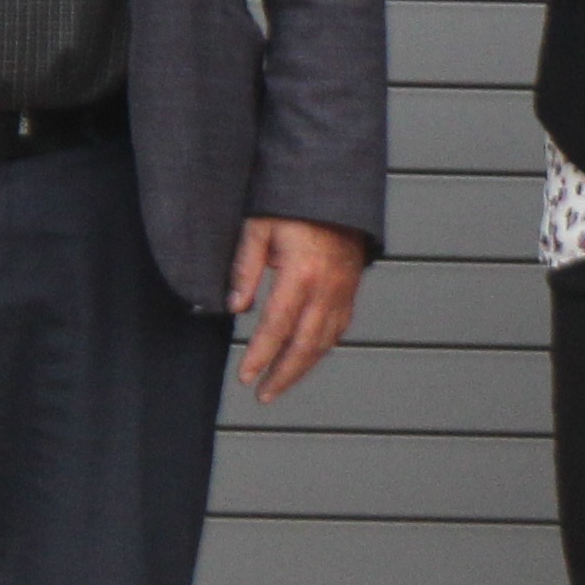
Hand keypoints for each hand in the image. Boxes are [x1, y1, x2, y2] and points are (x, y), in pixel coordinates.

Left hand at [228, 215, 366, 402]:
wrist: (336, 191)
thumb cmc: (294, 205)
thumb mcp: (258, 227)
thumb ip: (245, 268)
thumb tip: (234, 307)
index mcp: (301, 273)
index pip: (277, 327)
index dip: (260, 355)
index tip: (246, 376)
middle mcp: (327, 287)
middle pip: (305, 345)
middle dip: (282, 374)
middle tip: (262, 394)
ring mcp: (343, 290)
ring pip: (325, 341)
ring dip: (302, 367)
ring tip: (280, 383)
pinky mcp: (351, 289)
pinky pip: (338, 328)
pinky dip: (322, 348)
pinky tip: (308, 356)